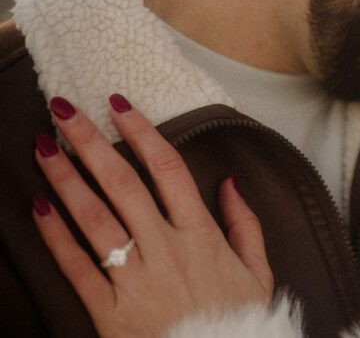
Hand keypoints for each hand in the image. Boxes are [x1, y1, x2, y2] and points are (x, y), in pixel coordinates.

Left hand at [32, 94, 272, 337]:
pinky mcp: (110, 311)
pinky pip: (78, 268)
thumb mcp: (258, 270)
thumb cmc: (237, 321)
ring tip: (43, 147)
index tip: (120, 106)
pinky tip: (38, 208)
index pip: (168, 170)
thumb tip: (230, 181)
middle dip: (91, 143)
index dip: (142, 133)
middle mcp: (166, 250)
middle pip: (123, 184)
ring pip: (95, 219)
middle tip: (65, 110)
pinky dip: (55, 237)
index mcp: (201, 236)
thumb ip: (245, 223)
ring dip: (66, 180)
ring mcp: (136, 280)